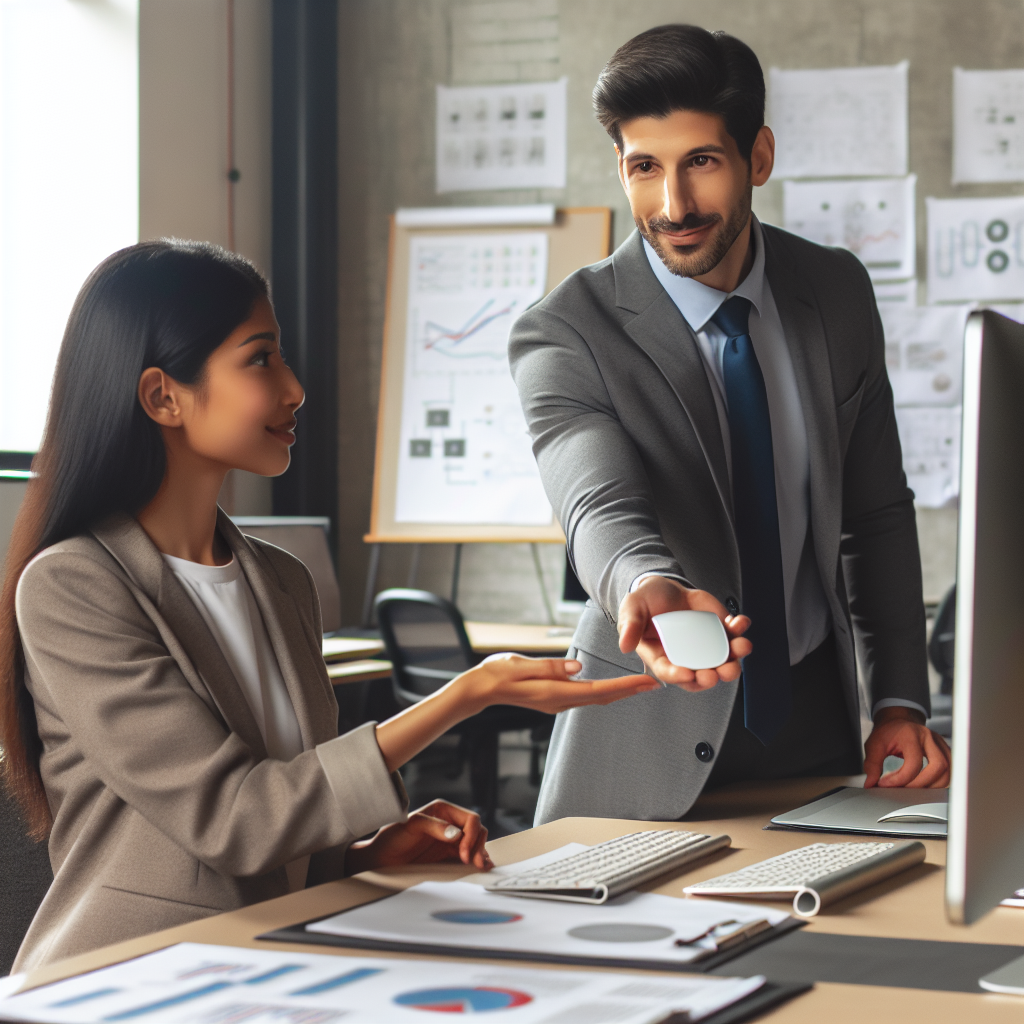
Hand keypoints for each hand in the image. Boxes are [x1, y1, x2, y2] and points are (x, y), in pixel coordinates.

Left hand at [345, 800, 492, 873]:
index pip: (469, 819)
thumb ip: (433, 826)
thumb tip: (456, 833)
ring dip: (480, 853)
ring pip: (475, 843)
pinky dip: (476, 859)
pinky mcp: (448, 854)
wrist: (380, 859)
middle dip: (478, 845)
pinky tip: (479, 866)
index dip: (471, 835)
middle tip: (475, 863)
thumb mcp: (410, 826)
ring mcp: (450, 839)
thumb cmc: (391, 838)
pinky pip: (468, 855)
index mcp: (443, 810)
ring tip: (481, 866)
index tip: (463, 852)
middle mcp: (449, 822)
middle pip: (476, 831)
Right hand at [455, 654, 657, 716]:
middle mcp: (560, 701)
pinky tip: (610, 688)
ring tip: (640, 684)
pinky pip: (585, 697)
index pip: (599, 691)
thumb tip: (578, 668)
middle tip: (655, 683)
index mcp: (556, 692)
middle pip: (603, 698)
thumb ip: (551, 667)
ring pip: (596, 699)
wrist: (480, 688)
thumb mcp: (522, 664)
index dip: (626, 687)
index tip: (647, 682)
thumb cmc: (497, 673)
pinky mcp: (553, 698)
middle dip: (630, 691)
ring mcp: (557, 702)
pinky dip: (604, 692)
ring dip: (619, 692)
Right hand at [617, 576, 751, 690]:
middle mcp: (685, 656)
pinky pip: (732, 636)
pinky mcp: (718, 630)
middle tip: (718, 673)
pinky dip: (740, 631)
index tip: (689, 675)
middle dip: (712, 677)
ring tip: (741, 648)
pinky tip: (740, 622)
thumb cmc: (646, 601)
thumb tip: (625, 645)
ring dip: (734, 659)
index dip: (679, 676)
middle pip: (700, 675)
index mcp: (661, 656)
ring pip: (722, 661)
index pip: (669, 672)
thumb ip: (630, 626)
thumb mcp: (632, 609)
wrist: (665, 587)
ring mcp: (705, 646)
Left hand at [863, 706, 950, 787]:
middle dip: (921, 784)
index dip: (900, 779)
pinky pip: (950, 771)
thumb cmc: (887, 732)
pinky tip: (925, 785)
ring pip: (948, 771)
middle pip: (938, 766)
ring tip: (913, 789)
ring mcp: (940, 744)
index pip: (914, 763)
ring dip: (933, 785)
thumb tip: (870, 784)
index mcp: (911, 734)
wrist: (898, 721)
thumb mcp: (874, 744)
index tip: (885, 783)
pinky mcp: (944, 751)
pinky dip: (940, 782)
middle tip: (904, 789)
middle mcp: (929, 738)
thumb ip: (872, 764)